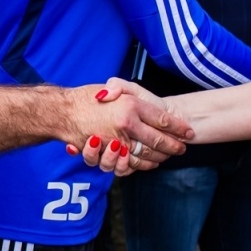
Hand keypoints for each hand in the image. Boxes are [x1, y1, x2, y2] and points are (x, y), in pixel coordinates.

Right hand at [69, 82, 193, 175]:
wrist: (62, 112)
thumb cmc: (86, 98)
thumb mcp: (111, 86)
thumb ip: (130, 90)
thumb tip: (143, 102)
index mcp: (130, 106)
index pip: (162, 119)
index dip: (178, 127)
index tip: (188, 131)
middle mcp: (126, 125)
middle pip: (159, 139)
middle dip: (174, 145)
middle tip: (183, 147)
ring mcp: (117, 142)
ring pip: (147, 154)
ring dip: (160, 157)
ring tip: (169, 155)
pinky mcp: (107, 154)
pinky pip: (131, 164)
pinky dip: (142, 165)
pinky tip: (149, 162)